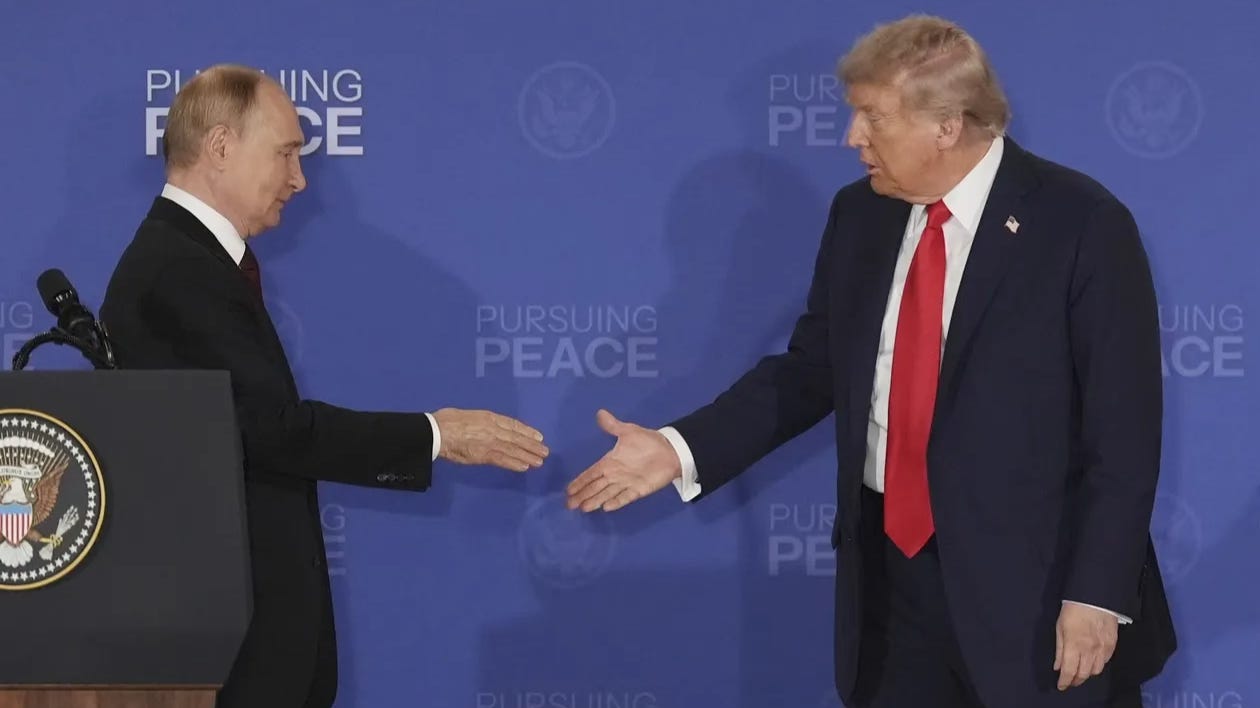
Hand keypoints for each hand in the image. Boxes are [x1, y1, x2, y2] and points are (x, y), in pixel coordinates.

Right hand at [432, 408, 548, 471]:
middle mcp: (493, 428)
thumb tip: (486, 427)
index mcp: (489, 417)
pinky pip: (502, 460)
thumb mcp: (470, 415)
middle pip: (517, 438)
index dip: (527, 431)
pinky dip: (514, 463)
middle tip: (545, 451)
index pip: (513, 425)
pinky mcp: (484, 455)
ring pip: (513, 449)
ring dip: (528, 455)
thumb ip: (482, 422)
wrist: (437, 431)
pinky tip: (524, 467)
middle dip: (532, 445)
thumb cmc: (447, 421)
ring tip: (540, 461)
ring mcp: (490, 442)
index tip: (538, 437)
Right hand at [566, 409, 680, 511]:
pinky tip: (606, 508)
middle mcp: (615, 475)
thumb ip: (613, 425)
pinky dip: (617, 502)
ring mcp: (626, 483)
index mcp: (610, 462)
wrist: (670, 450)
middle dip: (582, 495)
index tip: (568, 490)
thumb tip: (600, 413)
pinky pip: (625, 497)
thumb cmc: (648, 441)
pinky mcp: (639, 490)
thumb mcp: (629, 431)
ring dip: (595, 500)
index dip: (580, 481)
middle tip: (569, 505)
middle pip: (595, 487)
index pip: (591, 473)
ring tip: (584, 508)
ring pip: (606, 493)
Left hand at [1054, 602, 1117, 689]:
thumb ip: (1060, 650)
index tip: (1061, 686)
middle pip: (1084, 674)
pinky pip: (1105, 661)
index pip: (1069, 671)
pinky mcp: (1112, 644)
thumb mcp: (1060, 628)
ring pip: (1096, 671)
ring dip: (1087, 674)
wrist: (1095, 597)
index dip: (1065, 681)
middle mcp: (1090, 650)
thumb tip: (1058, 667)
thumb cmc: (1073, 610)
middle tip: (1070, 681)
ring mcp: (1103, 648)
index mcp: (1074, 645)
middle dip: (1076, 680)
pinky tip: (1092, 662)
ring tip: (1081, 672)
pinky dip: (1098, 665)